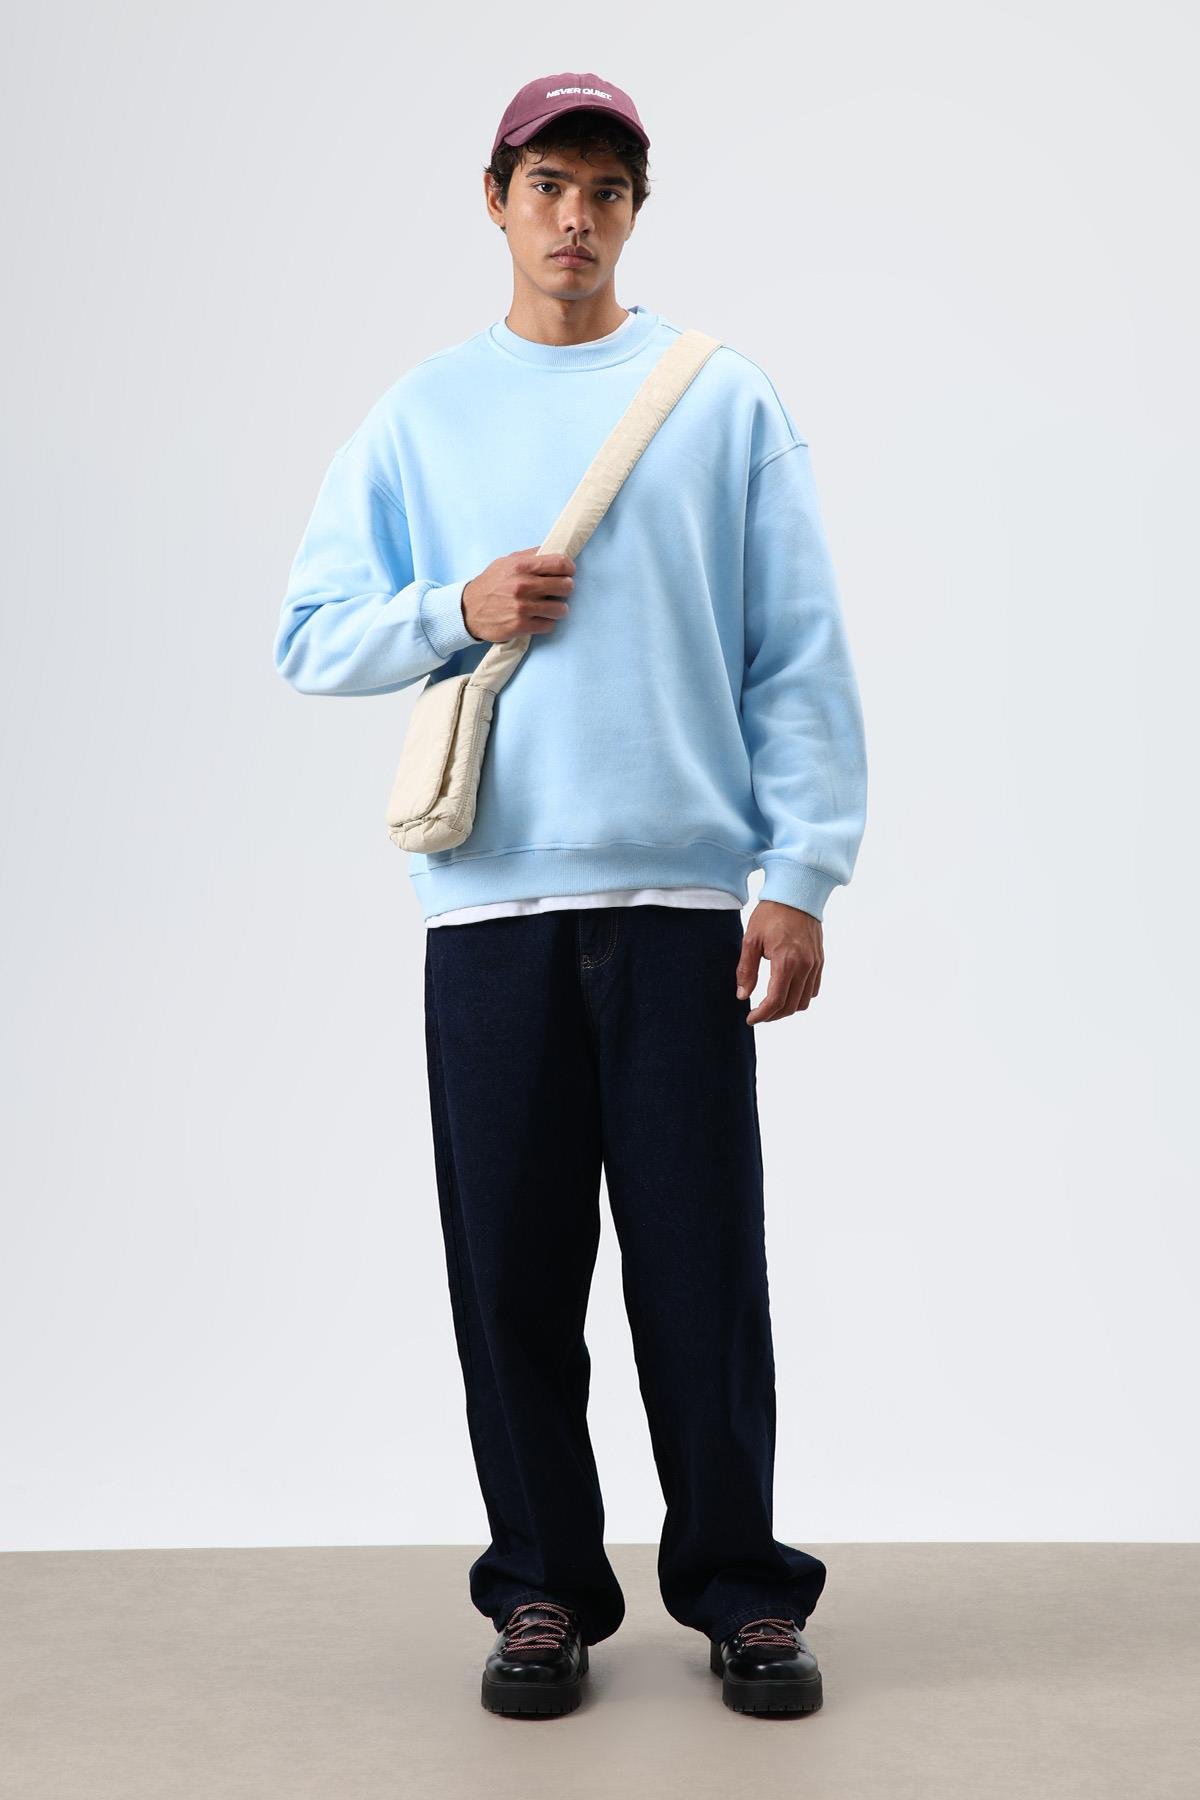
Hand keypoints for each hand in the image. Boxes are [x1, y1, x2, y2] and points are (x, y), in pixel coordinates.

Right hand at [461, 549, 575, 643]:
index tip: (568, 572)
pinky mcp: (521, 626)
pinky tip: (539, 618)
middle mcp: (523, 586)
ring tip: (551, 607)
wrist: (468, 609)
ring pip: (561, 609)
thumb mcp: (506, 562)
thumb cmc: (491, 584)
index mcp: (521, 566)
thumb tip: (552, 549)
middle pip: (565, 586)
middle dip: (565, 588)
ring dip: (558, 609)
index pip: (560, 563)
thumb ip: (530, 556)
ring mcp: (523, 607)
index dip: (569, 568)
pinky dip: (547, 623)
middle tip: (559, 591)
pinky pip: (549, 625)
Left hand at [736, 901, 823, 1023]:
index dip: (762, 1015)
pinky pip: (813, 989)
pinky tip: (786, 992)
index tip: (750, 1019)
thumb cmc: (771, 913)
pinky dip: (800, 997)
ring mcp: (815, 964)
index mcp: (786, 961)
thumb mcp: (751, 940)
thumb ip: (746, 970)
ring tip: (771, 1005)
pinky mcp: (820, 960)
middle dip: (773, 1015)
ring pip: (804, 1001)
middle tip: (757, 1014)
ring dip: (787, 1008)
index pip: (775, 1000)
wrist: (796, 893)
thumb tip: (742, 995)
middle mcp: (805, 966)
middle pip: (791, 1006)